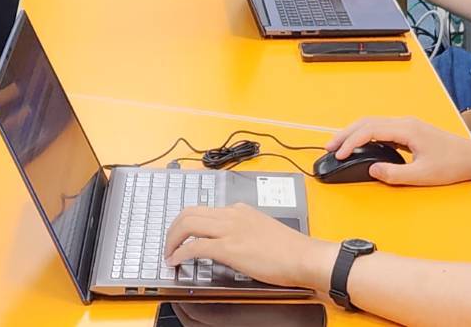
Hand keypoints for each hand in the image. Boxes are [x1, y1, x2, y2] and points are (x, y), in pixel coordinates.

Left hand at [164, 204, 335, 292]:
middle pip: (190, 212)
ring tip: (168, 253)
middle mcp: (232, 214)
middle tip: (168, 243)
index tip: (181, 235)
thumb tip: (229, 241)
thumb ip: (243, 229)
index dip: (187, 223)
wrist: (303, 256)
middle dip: (173, 228)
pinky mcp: (230, 248)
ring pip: (188, 224)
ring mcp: (230, 229)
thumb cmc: (289, 248)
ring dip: (172, 239)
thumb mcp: (262, 229)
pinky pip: (195, 246)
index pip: (204, 209)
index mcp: (240, 209)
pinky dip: (180, 253)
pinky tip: (176, 261)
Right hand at [327, 116, 470, 187]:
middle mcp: (405, 122)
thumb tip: (372, 170)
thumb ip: (395, 174)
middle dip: (346, 134)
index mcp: (407, 129)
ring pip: (373, 123)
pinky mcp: (409, 131)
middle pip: (367, 122)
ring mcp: (407, 125)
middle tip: (329, 148)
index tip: (338, 154)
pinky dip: (366, 135)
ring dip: (354, 133)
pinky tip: (360, 145)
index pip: (370, 130)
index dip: (351, 142)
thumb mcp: (423, 175)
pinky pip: (381, 128)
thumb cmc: (452, 165)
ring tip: (339, 146)